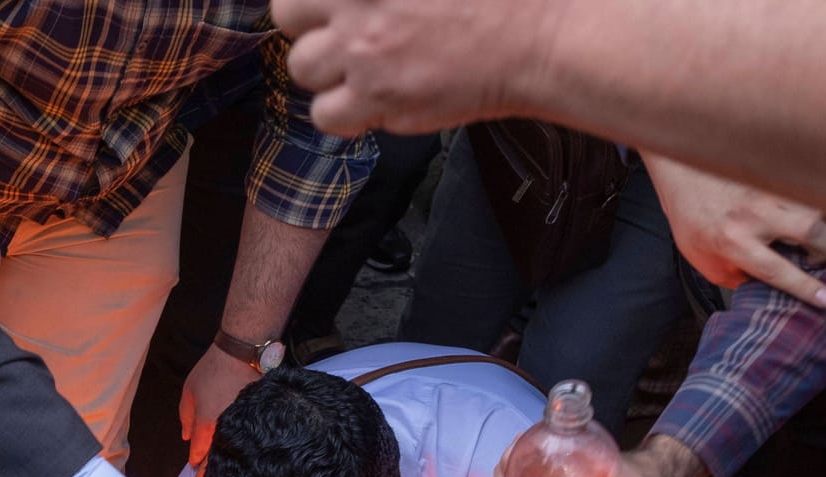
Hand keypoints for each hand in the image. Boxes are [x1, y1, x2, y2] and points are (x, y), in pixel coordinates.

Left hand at [182, 345, 259, 476]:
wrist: (242, 353)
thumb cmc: (212, 370)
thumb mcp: (189, 391)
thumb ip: (186, 417)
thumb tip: (187, 437)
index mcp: (207, 425)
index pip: (200, 453)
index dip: (195, 463)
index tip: (192, 469)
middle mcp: (227, 430)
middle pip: (217, 460)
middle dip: (208, 475)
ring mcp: (244, 426)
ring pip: (234, 453)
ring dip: (227, 466)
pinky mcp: (259, 420)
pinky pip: (249, 441)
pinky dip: (243, 450)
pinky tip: (242, 457)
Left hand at [276, 0, 548, 135]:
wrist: (537, 40)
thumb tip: (363, 2)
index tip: (329, 7)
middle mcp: (359, 6)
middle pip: (287, 14)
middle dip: (310, 24)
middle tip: (342, 32)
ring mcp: (365, 54)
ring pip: (302, 68)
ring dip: (326, 70)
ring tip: (362, 68)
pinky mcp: (379, 99)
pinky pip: (326, 116)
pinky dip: (344, 113)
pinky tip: (374, 99)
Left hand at [642, 152, 825, 307]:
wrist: (683, 171)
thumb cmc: (692, 218)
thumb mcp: (704, 259)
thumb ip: (734, 275)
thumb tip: (766, 286)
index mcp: (733, 242)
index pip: (776, 270)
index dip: (805, 288)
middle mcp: (753, 216)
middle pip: (810, 230)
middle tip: (822, 254)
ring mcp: (767, 190)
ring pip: (816, 204)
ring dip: (825, 220)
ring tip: (815, 228)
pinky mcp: (775, 172)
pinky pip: (810, 185)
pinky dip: (819, 198)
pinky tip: (812, 207)